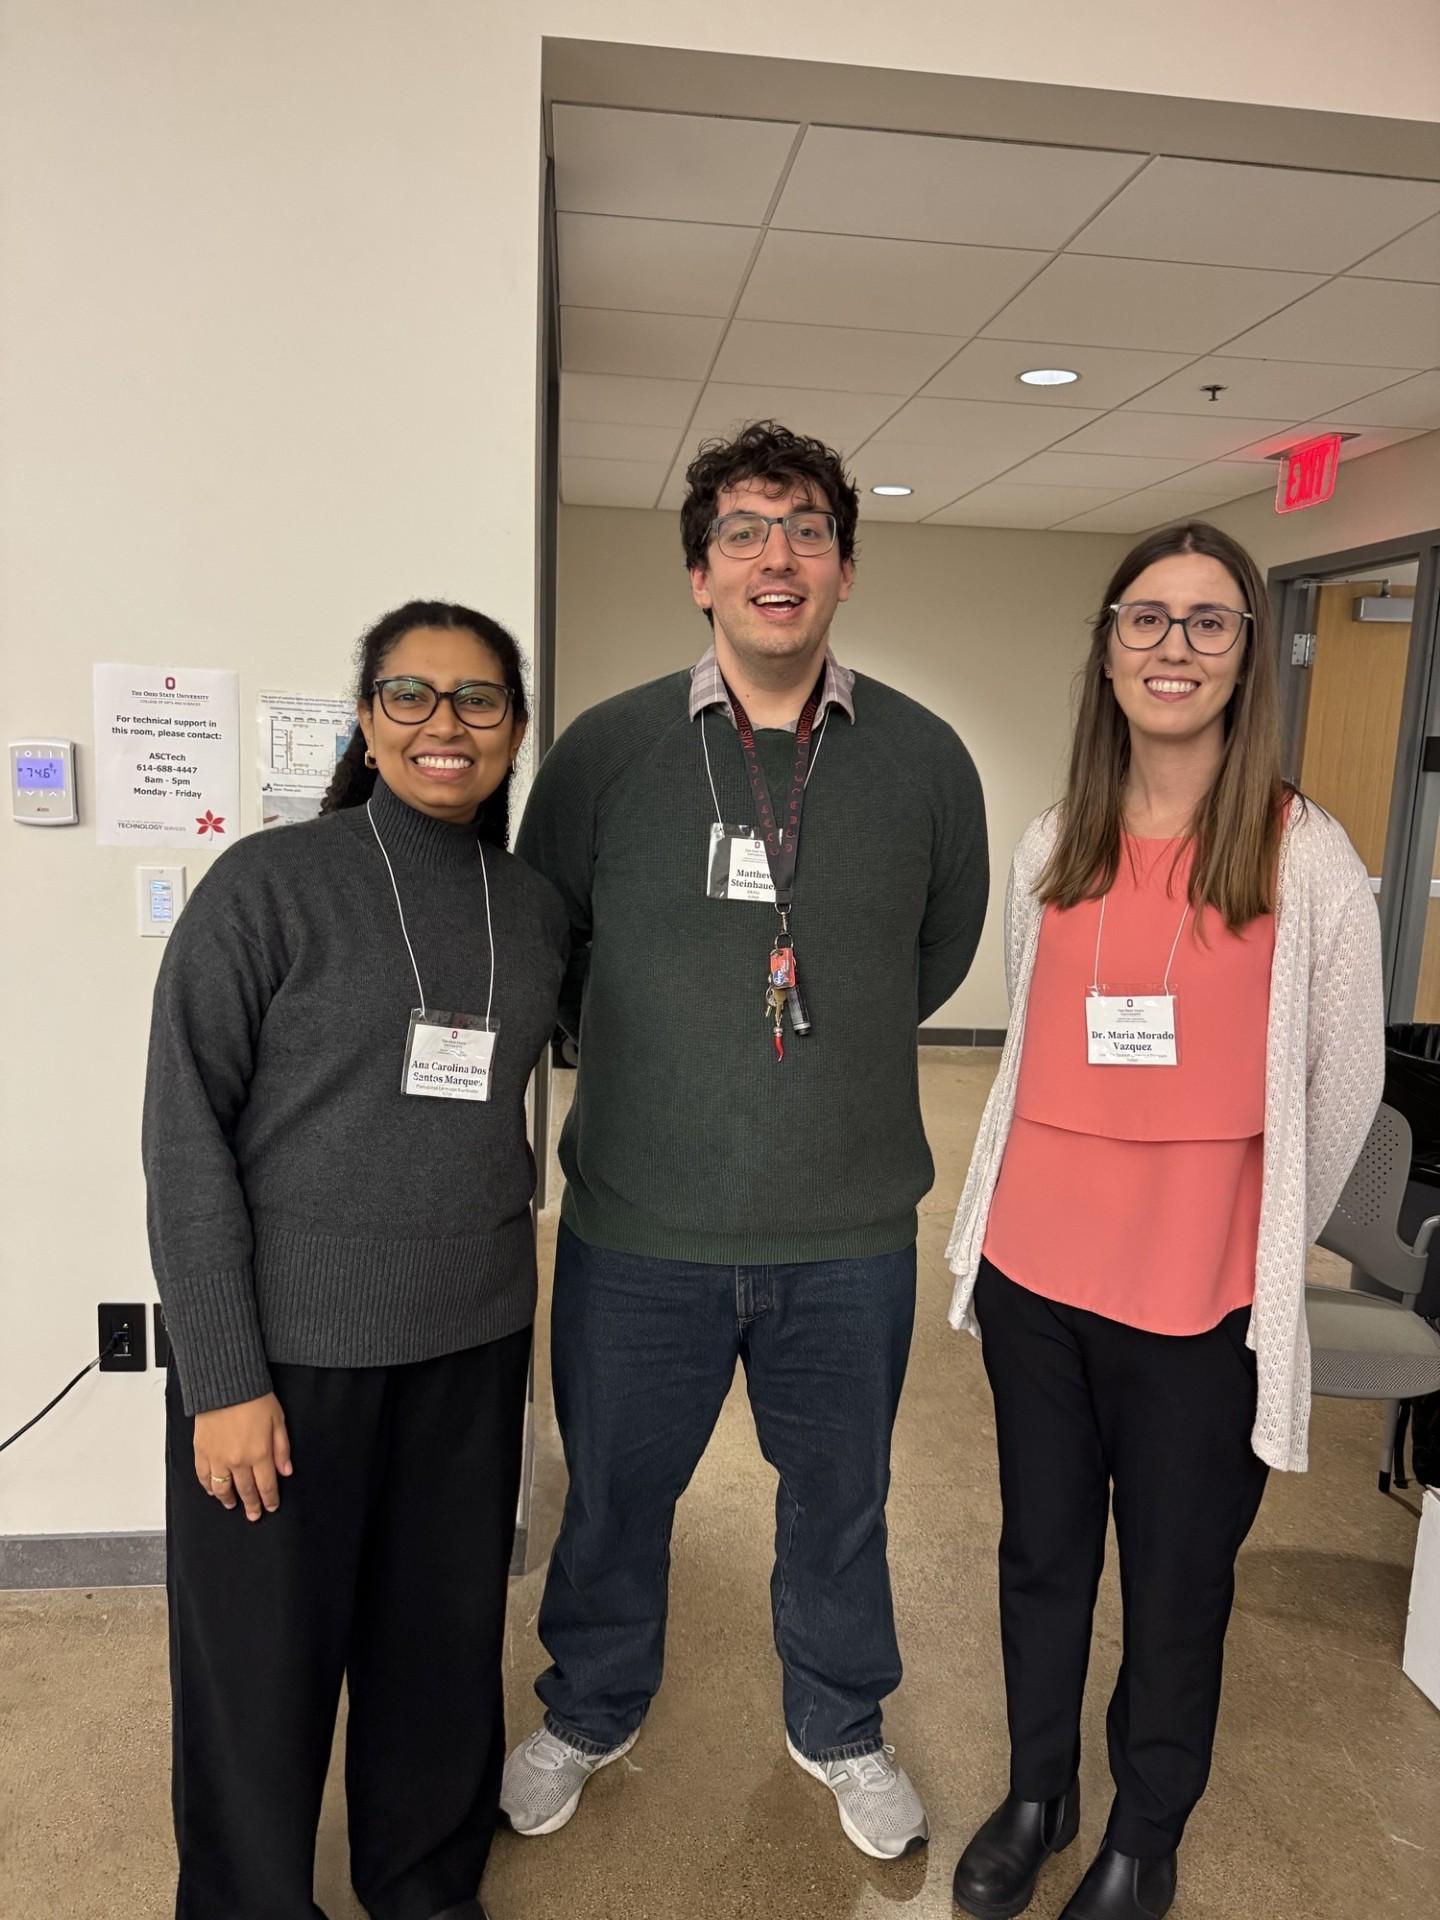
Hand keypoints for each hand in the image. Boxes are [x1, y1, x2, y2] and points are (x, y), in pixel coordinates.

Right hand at [193, 1393, 292, 1520]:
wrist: (226, 1383)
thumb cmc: (253, 1397)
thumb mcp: (278, 1420)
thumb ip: (282, 1449)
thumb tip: (286, 1471)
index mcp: (259, 1454)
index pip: (266, 1486)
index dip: (269, 1499)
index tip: (271, 1507)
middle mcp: (238, 1461)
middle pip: (246, 1491)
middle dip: (252, 1505)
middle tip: (253, 1514)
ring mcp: (217, 1458)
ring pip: (223, 1488)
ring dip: (229, 1500)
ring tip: (233, 1505)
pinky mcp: (201, 1452)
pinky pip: (203, 1477)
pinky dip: (208, 1487)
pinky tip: (213, 1490)